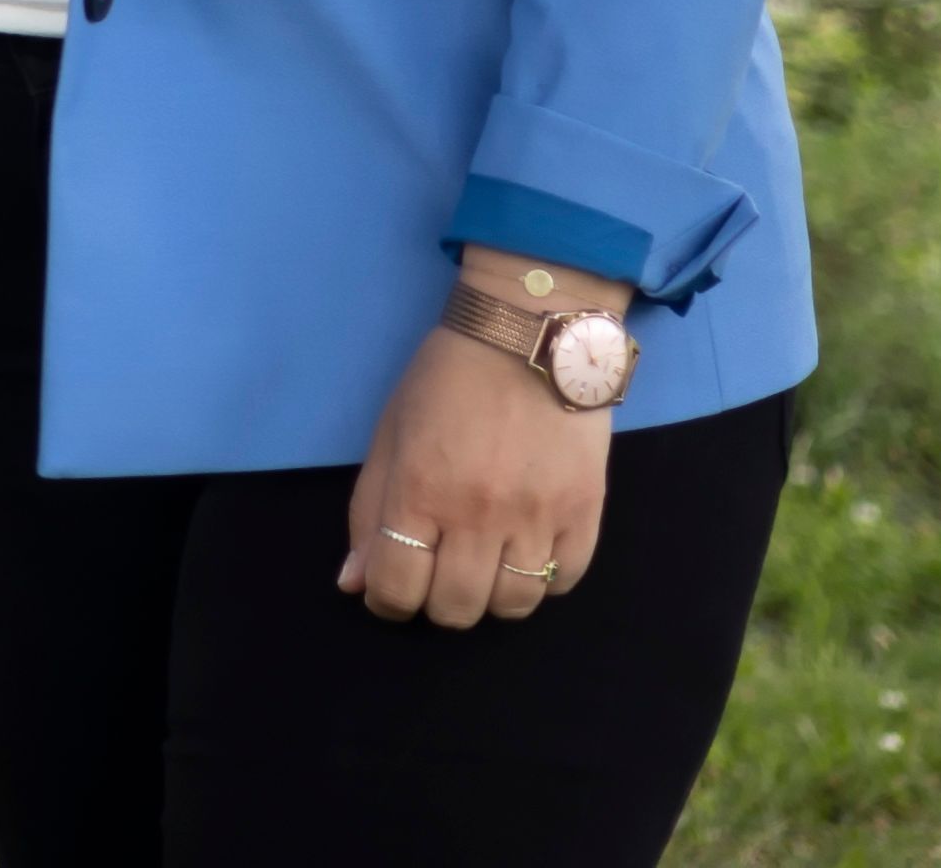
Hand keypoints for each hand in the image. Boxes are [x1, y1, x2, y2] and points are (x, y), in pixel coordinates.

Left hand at [338, 258, 625, 627]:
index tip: (391, 590)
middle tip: (438, 575)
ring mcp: (537, 515)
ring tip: (485, 567)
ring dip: (491, 597)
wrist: (530, 332)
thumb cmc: (446, 378)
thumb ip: (369, 510)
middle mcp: (478, 512)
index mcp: (419, 489)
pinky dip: (543, 579)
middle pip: (456, 608)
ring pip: (513, 605)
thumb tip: (356, 583)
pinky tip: (528, 551)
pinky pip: (564, 580)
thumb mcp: (390, 433)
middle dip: (437, 603)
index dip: (387, 601)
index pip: (397, 587)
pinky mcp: (585, 510)